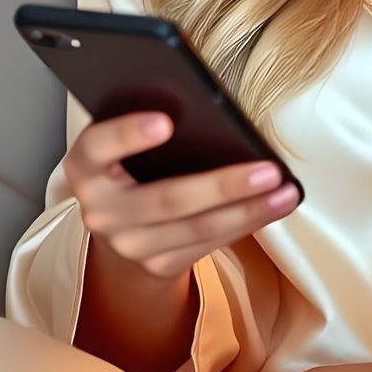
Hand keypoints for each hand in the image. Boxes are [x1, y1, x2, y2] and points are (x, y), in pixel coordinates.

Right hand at [66, 109, 301, 280]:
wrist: (120, 232)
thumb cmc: (130, 168)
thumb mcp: (123, 145)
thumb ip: (146, 124)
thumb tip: (208, 105)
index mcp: (86, 167)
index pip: (98, 146)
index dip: (128, 134)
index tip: (165, 121)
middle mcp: (100, 210)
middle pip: (166, 199)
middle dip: (222, 185)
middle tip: (267, 169)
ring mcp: (128, 244)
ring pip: (197, 228)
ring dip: (248, 210)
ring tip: (286, 191)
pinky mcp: (157, 266)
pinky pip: (208, 245)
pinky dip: (245, 224)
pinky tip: (273, 206)